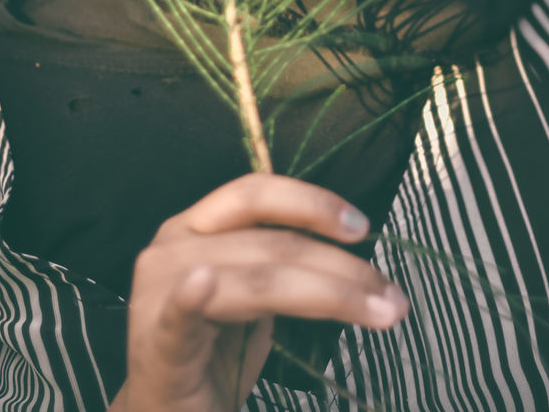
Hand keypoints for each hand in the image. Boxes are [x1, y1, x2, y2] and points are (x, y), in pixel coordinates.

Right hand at [108, 174, 407, 411]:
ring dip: (328, 295)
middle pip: (271, 242)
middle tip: (392, 297)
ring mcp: (158, 294)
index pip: (255, 193)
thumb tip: (353, 253)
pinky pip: (178, 315)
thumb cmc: (213, 355)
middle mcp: (172, 246)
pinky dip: (191, 298)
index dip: (311, 202)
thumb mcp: (254, 295)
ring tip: (378, 314)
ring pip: (258, 280)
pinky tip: (203, 286)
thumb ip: (282, 262)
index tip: (362, 227)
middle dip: (341, 267)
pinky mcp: (156, 344)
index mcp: (195, 225)